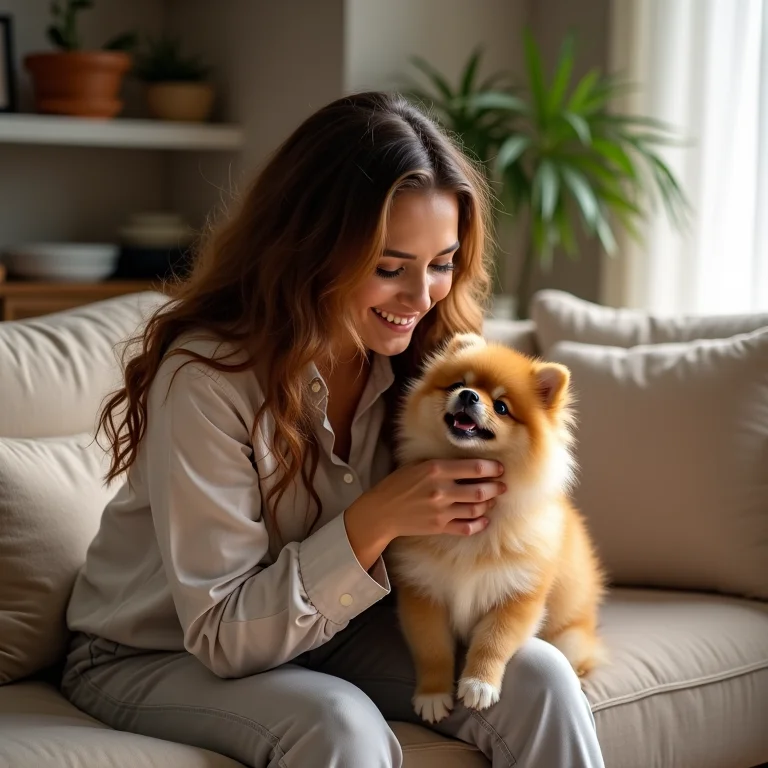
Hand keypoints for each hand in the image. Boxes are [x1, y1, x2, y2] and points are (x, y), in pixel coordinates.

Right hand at [344, 459, 505, 569]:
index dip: (492, 468)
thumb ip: (442, 464)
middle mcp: (441, 490)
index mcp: (436, 470)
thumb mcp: (417, 465)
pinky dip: (479, 524)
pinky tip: (484, 520)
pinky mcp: (440, 527)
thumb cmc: (398, 484)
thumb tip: (468, 462)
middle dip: (497, 488)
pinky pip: (467, 528)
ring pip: (477, 509)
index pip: (474, 468)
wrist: (381, 511)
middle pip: (481, 490)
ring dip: (489, 505)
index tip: (500, 468)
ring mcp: (441, 511)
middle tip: (502, 486)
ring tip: (492, 500)